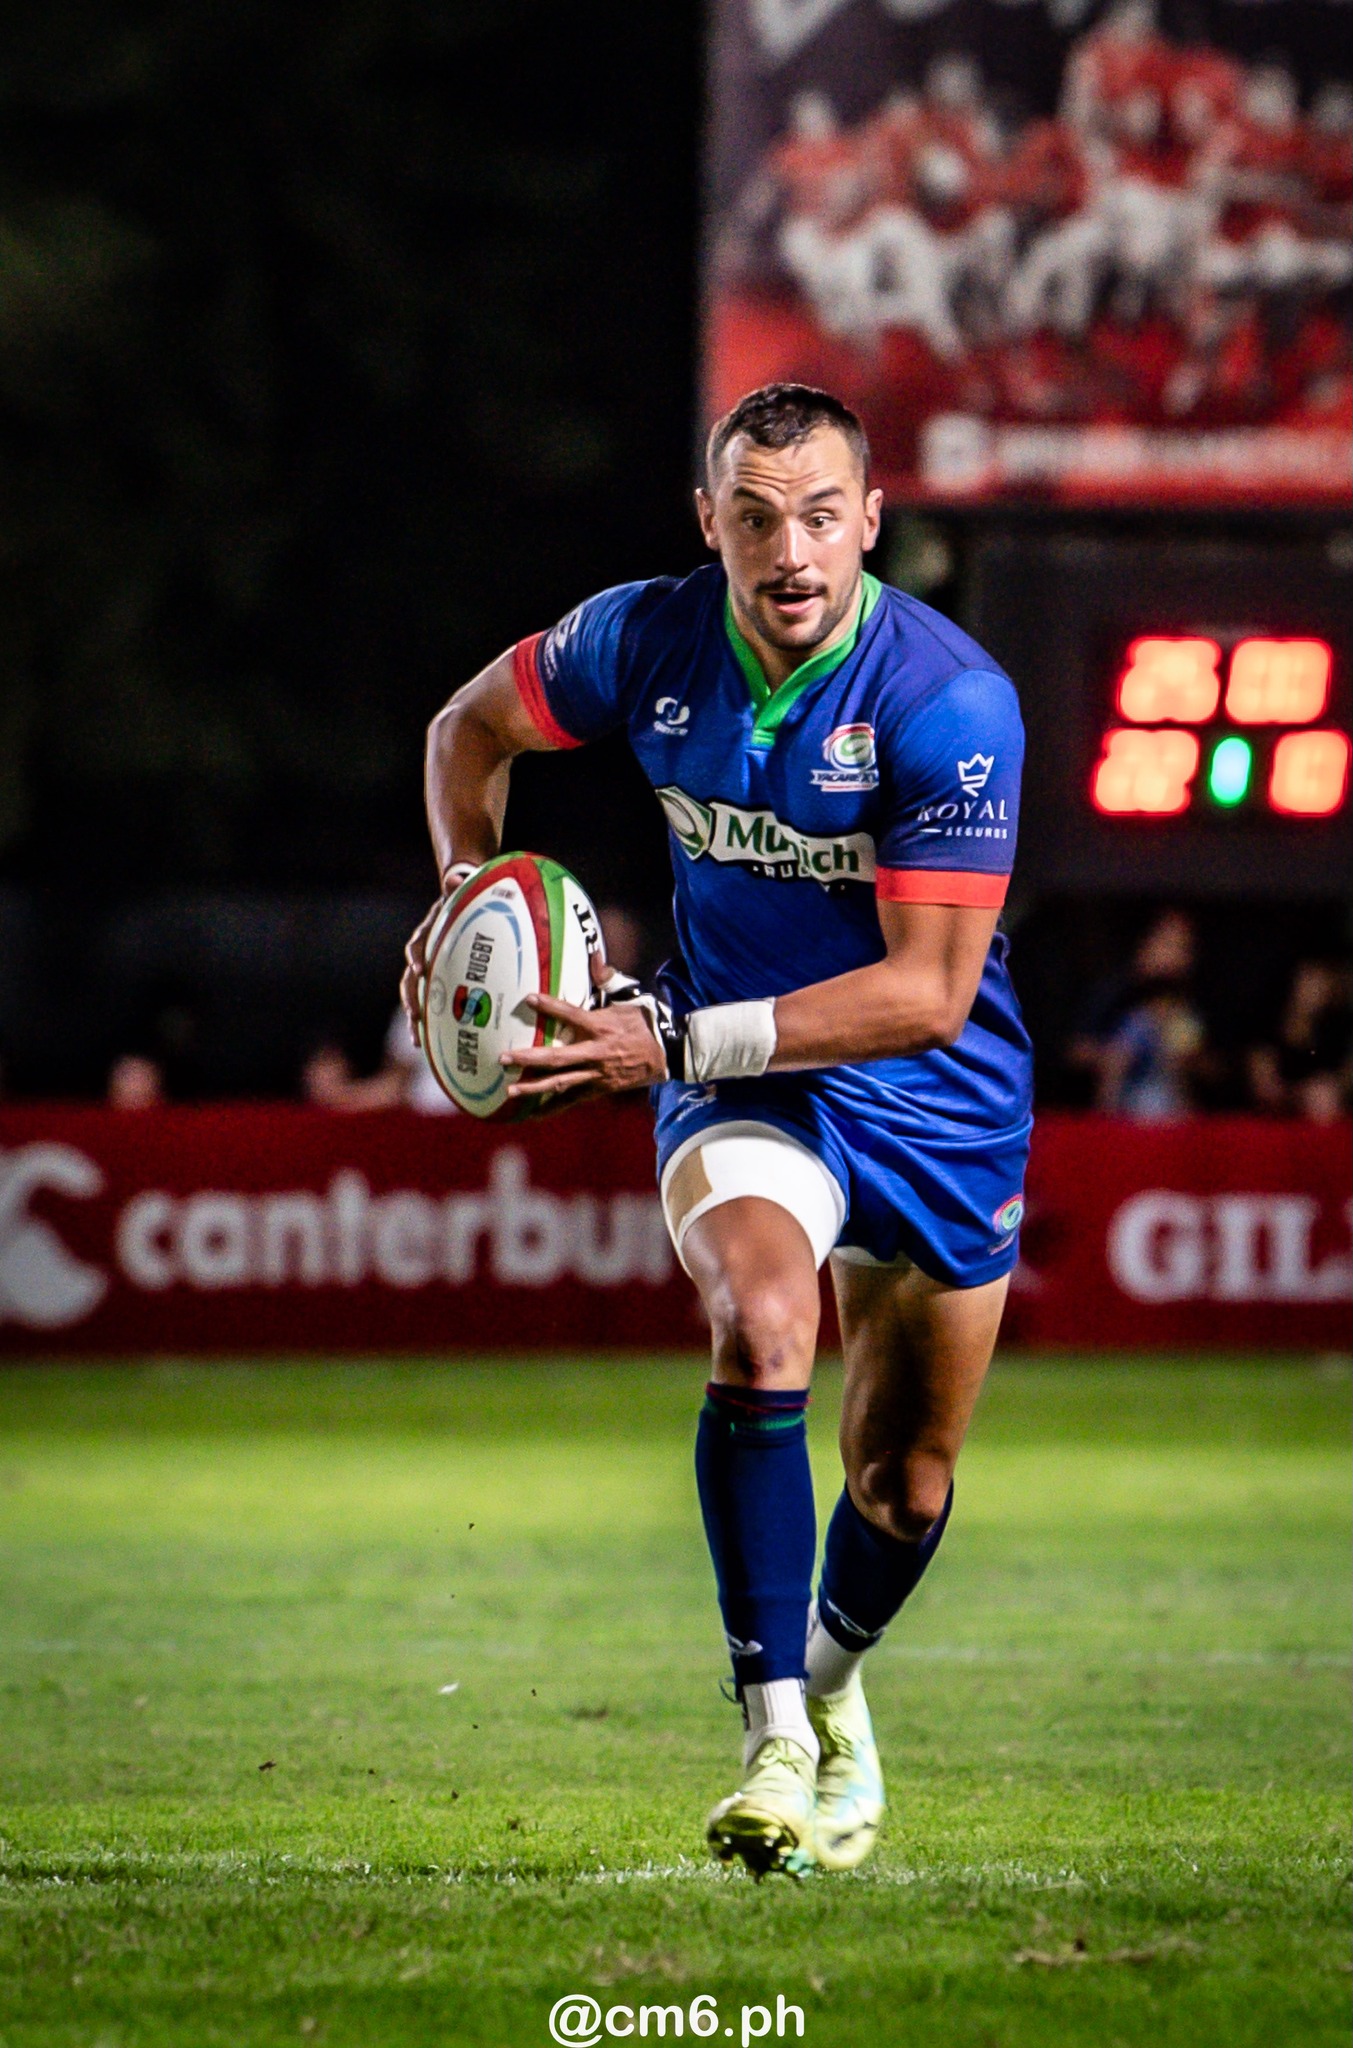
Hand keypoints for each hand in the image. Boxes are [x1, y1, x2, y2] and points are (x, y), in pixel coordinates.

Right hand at [400, 865, 480, 1047]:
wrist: (463, 895)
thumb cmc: (466, 892)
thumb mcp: (463, 884)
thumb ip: (457, 881)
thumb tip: (454, 876)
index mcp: (429, 931)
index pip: (417, 945)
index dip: (415, 957)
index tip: (418, 969)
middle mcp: (424, 952)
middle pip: (410, 980)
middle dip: (410, 1000)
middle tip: (414, 1019)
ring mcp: (430, 968)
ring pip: (416, 997)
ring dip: (415, 1019)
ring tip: (417, 1041)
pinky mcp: (440, 980)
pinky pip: (434, 1002)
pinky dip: (434, 1022)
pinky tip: (438, 1043)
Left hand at [506, 960, 667, 1103]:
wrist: (668, 1052)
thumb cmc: (645, 1022)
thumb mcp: (630, 997)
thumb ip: (608, 977)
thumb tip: (594, 954)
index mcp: (601, 1026)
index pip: (570, 1014)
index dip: (550, 1006)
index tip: (529, 999)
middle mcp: (596, 1052)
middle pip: (557, 1058)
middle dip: (529, 1059)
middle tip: (504, 1057)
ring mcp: (597, 1074)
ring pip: (561, 1083)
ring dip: (534, 1087)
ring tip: (510, 1090)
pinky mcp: (599, 1089)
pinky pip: (572, 1100)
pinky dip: (552, 1108)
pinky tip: (531, 1114)